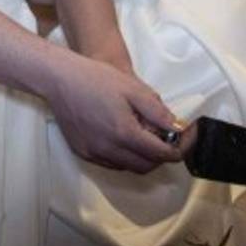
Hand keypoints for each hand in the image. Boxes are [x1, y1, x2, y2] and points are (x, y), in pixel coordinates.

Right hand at [48, 54, 183, 172]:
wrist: (60, 79)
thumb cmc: (97, 79)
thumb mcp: (134, 89)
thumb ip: (157, 112)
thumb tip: (176, 128)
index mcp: (124, 133)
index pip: (161, 154)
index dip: (178, 149)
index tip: (186, 141)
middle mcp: (109, 150)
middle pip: (146, 166)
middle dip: (161, 156)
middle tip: (167, 138)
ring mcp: (94, 154)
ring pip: (128, 167)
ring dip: (142, 157)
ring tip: (144, 135)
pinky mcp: (83, 153)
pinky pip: (111, 163)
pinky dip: (124, 156)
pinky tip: (124, 137)